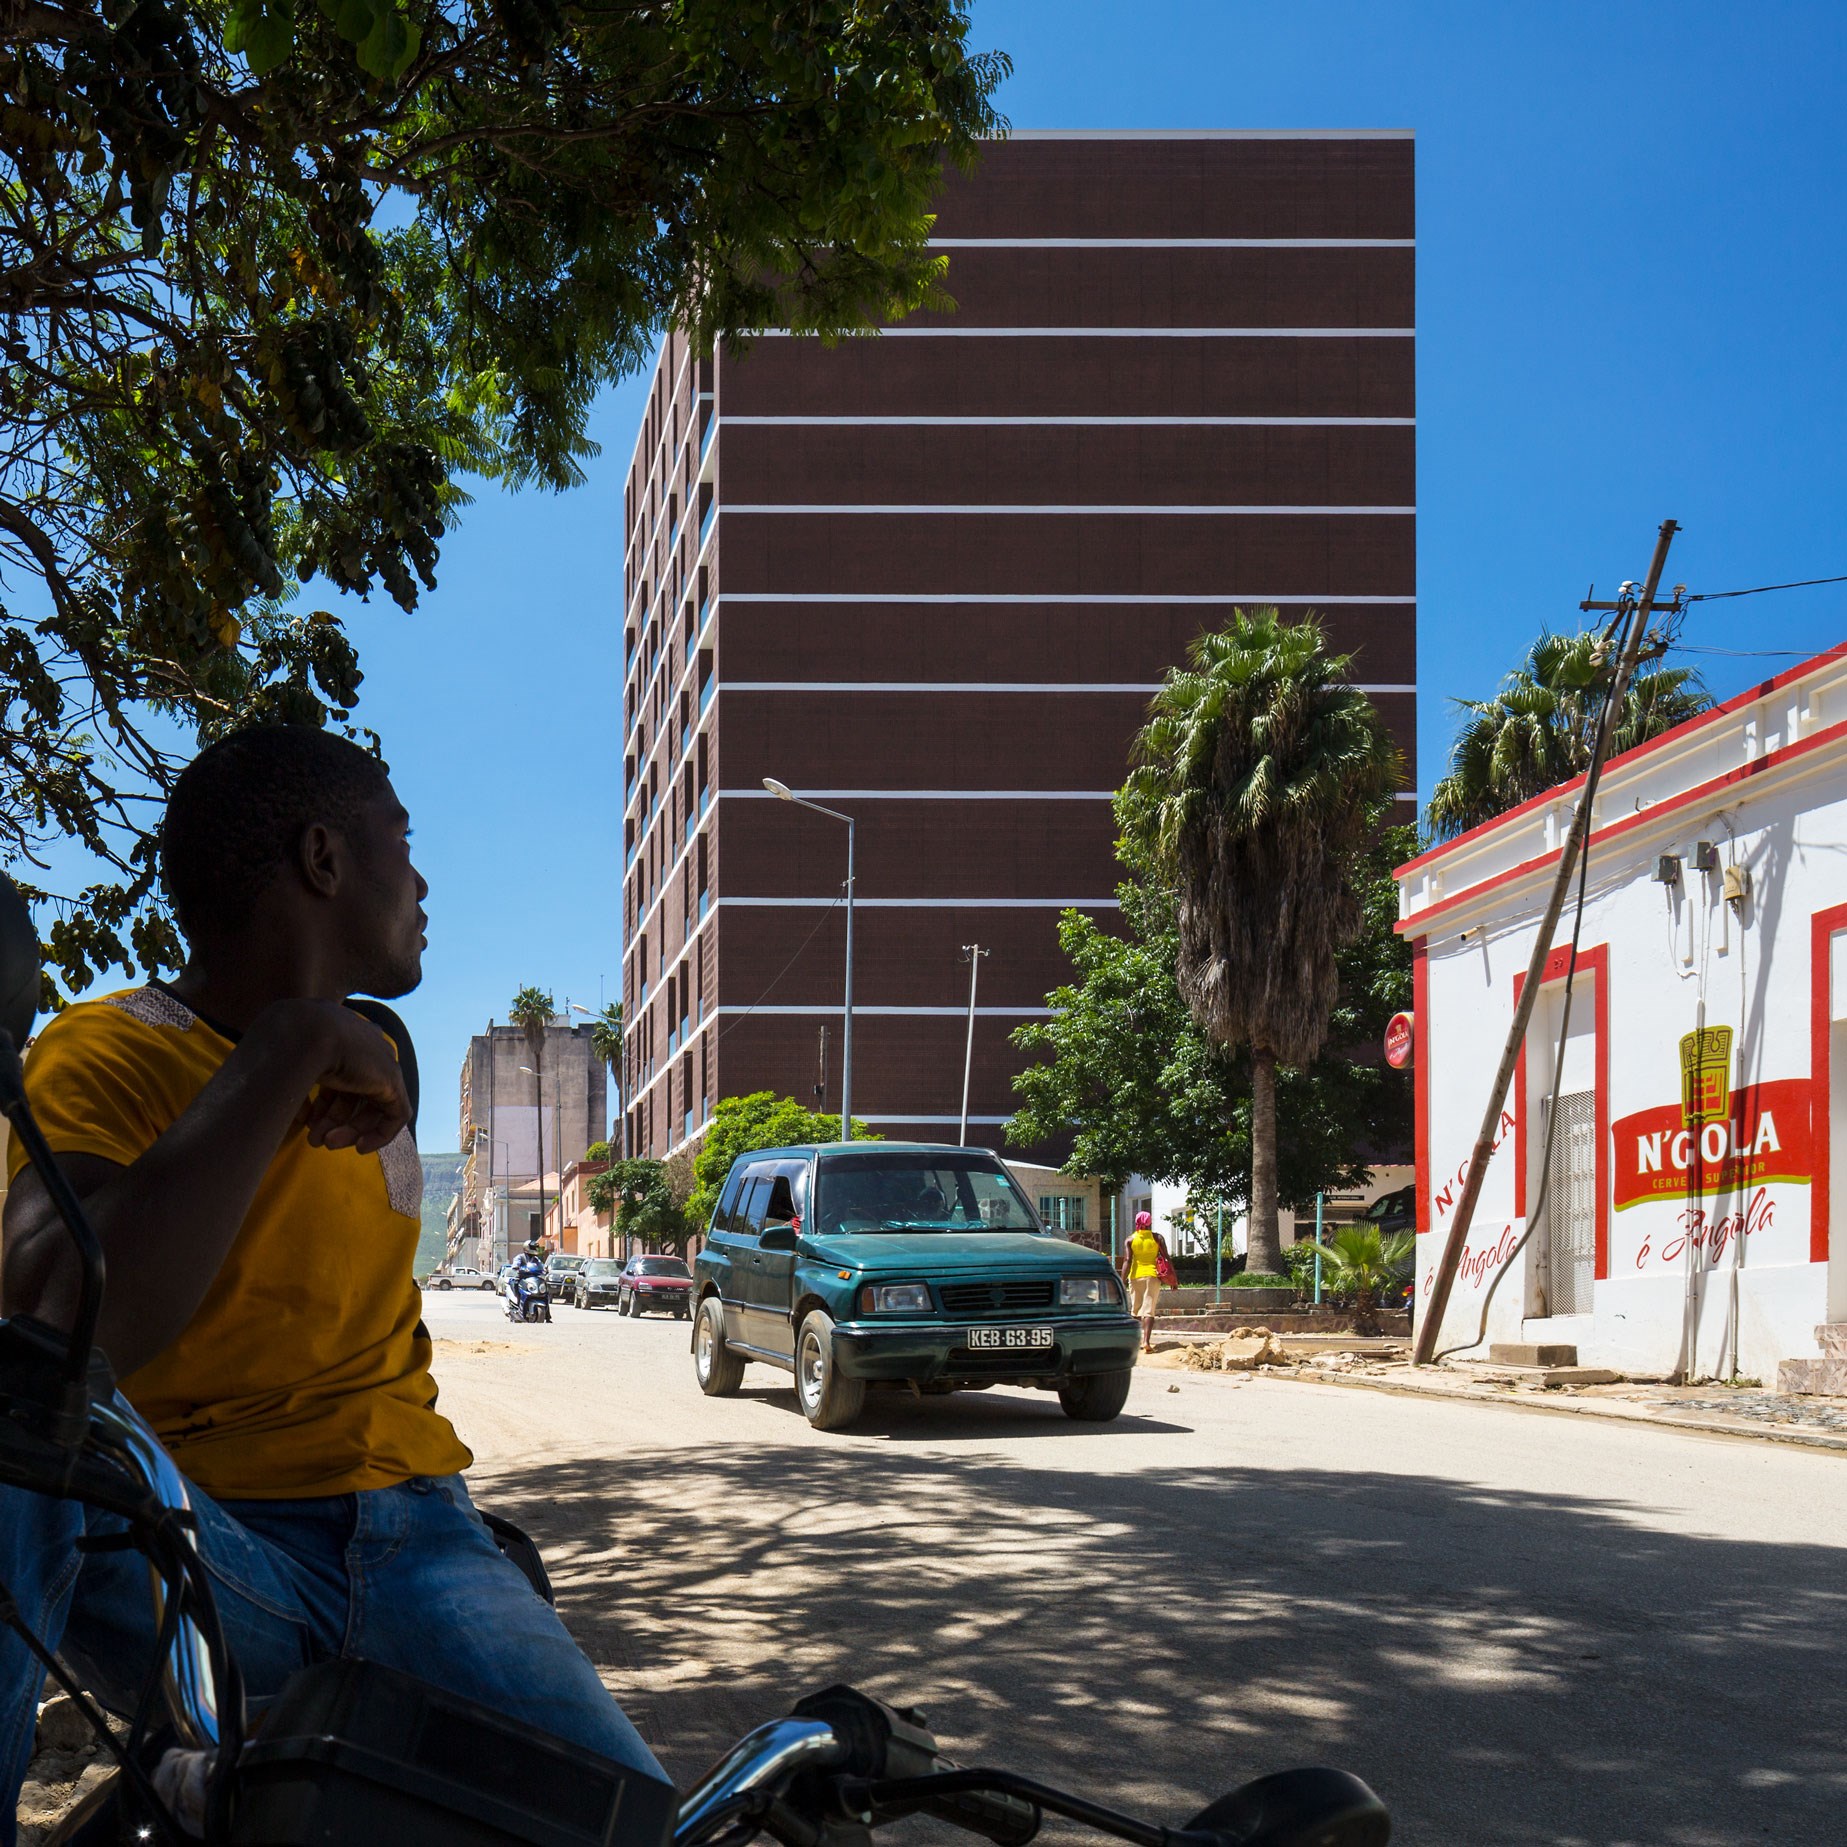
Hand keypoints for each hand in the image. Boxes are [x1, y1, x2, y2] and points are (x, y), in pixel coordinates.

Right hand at [258, 1000, 411, 1153]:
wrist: (298, 1033)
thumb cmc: (281, 1047)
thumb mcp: (286, 1065)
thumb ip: (296, 1083)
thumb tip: (298, 1111)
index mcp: (342, 1039)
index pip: (339, 1079)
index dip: (323, 1105)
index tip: (307, 1122)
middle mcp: (364, 1047)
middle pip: (355, 1093)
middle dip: (334, 1121)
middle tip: (316, 1140)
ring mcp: (380, 1061)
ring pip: (371, 1106)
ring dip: (348, 1130)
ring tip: (325, 1143)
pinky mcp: (392, 1079)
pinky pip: (396, 1113)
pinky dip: (381, 1134)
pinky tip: (360, 1147)